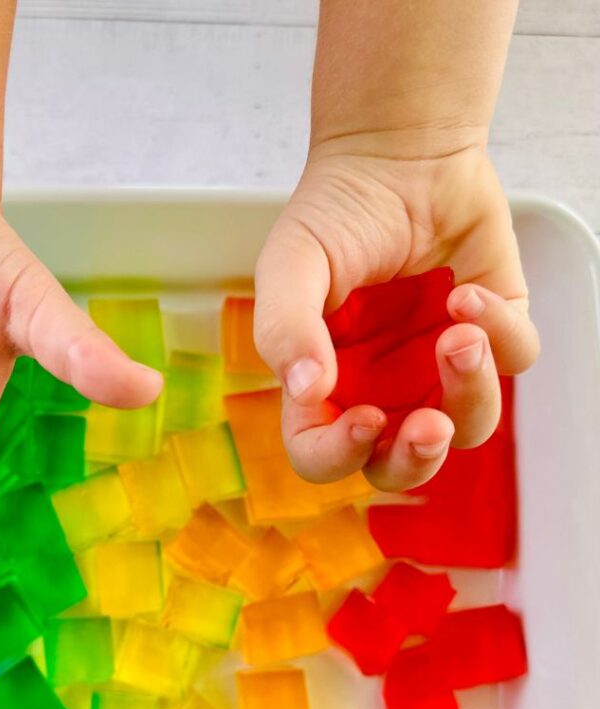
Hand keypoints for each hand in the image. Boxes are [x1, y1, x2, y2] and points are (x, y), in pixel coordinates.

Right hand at [254, 143, 538, 490]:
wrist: (399, 150)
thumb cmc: (334, 210)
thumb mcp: (289, 266)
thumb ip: (284, 329)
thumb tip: (305, 390)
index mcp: (325, 385)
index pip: (320, 453)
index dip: (337, 455)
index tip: (361, 420)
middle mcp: (381, 386)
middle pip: (399, 466)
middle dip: (416, 459)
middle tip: (427, 427)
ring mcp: (439, 363)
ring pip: (468, 426)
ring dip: (470, 393)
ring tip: (458, 335)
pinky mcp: (494, 329)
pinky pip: (515, 359)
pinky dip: (501, 333)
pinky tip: (464, 290)